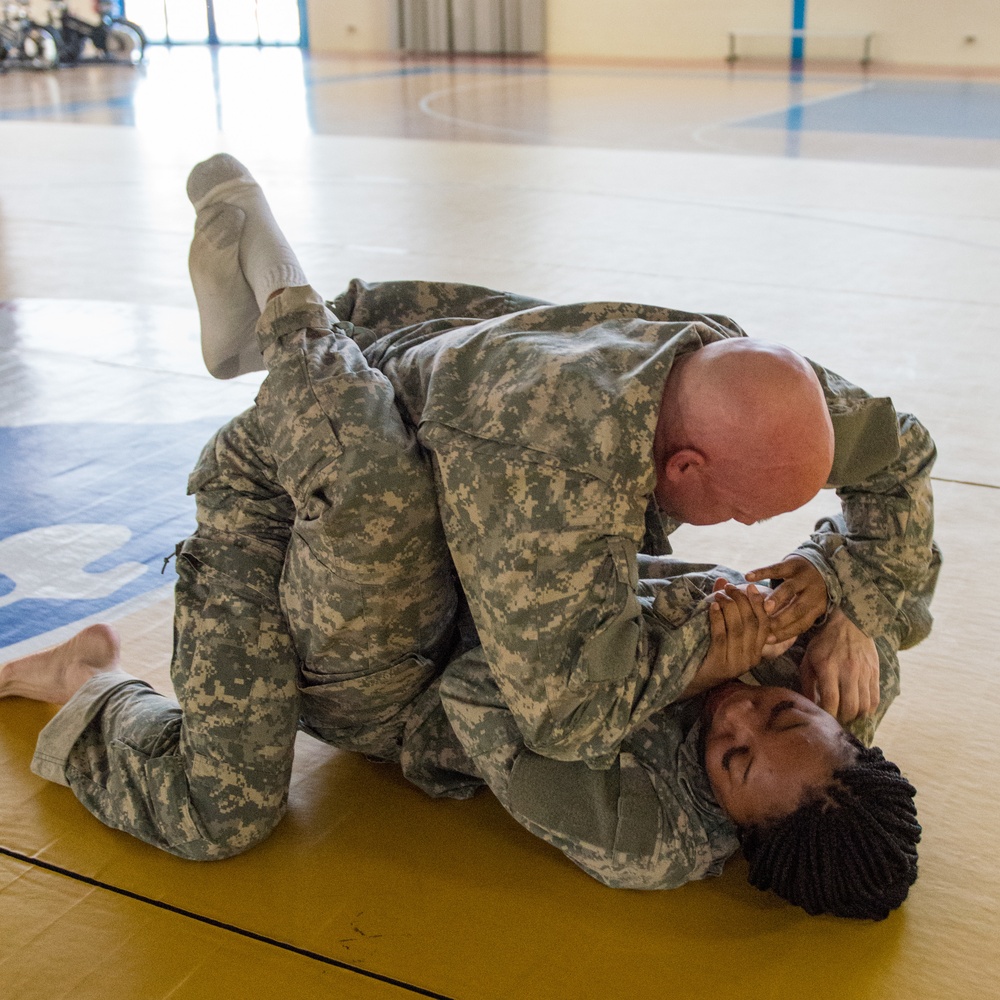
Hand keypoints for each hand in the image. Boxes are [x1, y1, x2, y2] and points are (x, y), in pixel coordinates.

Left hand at [683, 579, 769, 696]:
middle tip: (729, 588)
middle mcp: (750, 658)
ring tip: (719, 595)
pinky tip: (712, 607)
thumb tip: (722, 580)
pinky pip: (721, 636)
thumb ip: (726, 607)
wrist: (692, 679)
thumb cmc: (709, 651)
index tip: (751, 587)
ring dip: (729, 607)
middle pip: (751, 624)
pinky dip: (717, 619)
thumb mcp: (723, 630)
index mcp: (756, 651)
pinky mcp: (720, 664)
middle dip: (741, 601)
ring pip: (738, 628)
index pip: (765, 625)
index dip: (759, 604)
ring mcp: (736, 663)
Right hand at [746, 555, 827, 642]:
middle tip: (764, 625)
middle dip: (782, 618)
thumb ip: (791, 620)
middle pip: (798, 608)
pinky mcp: (792, 563)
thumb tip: (768, 641)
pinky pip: (776, 568)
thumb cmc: (805, 594)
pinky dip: (762, 572)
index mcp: (817, 607)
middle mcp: (813, 592)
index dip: (785, 633)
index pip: (801, 624)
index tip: (767, 639)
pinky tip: (748, 577)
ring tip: (764, 607)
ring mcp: (803, 576)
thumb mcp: (806, 607)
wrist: (819, 564)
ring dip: (777, 598)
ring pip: (790, 588)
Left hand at [799, 608, 879, 722]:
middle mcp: (848, 672)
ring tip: (847, 714)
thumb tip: (809, 704)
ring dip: (856, 716)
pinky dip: (868, 709)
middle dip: (842, 718)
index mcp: (828, 668)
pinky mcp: (875, 673)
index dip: (828, 715)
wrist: (850, 623)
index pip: (831, 701)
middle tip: (836, 718)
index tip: (823, 717)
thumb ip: (807, 682)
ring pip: (865, 706)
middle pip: (850, 707)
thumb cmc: (825, 642)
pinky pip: (875, 699)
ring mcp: (864, 673)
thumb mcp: (809, 659)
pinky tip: (860, 708)